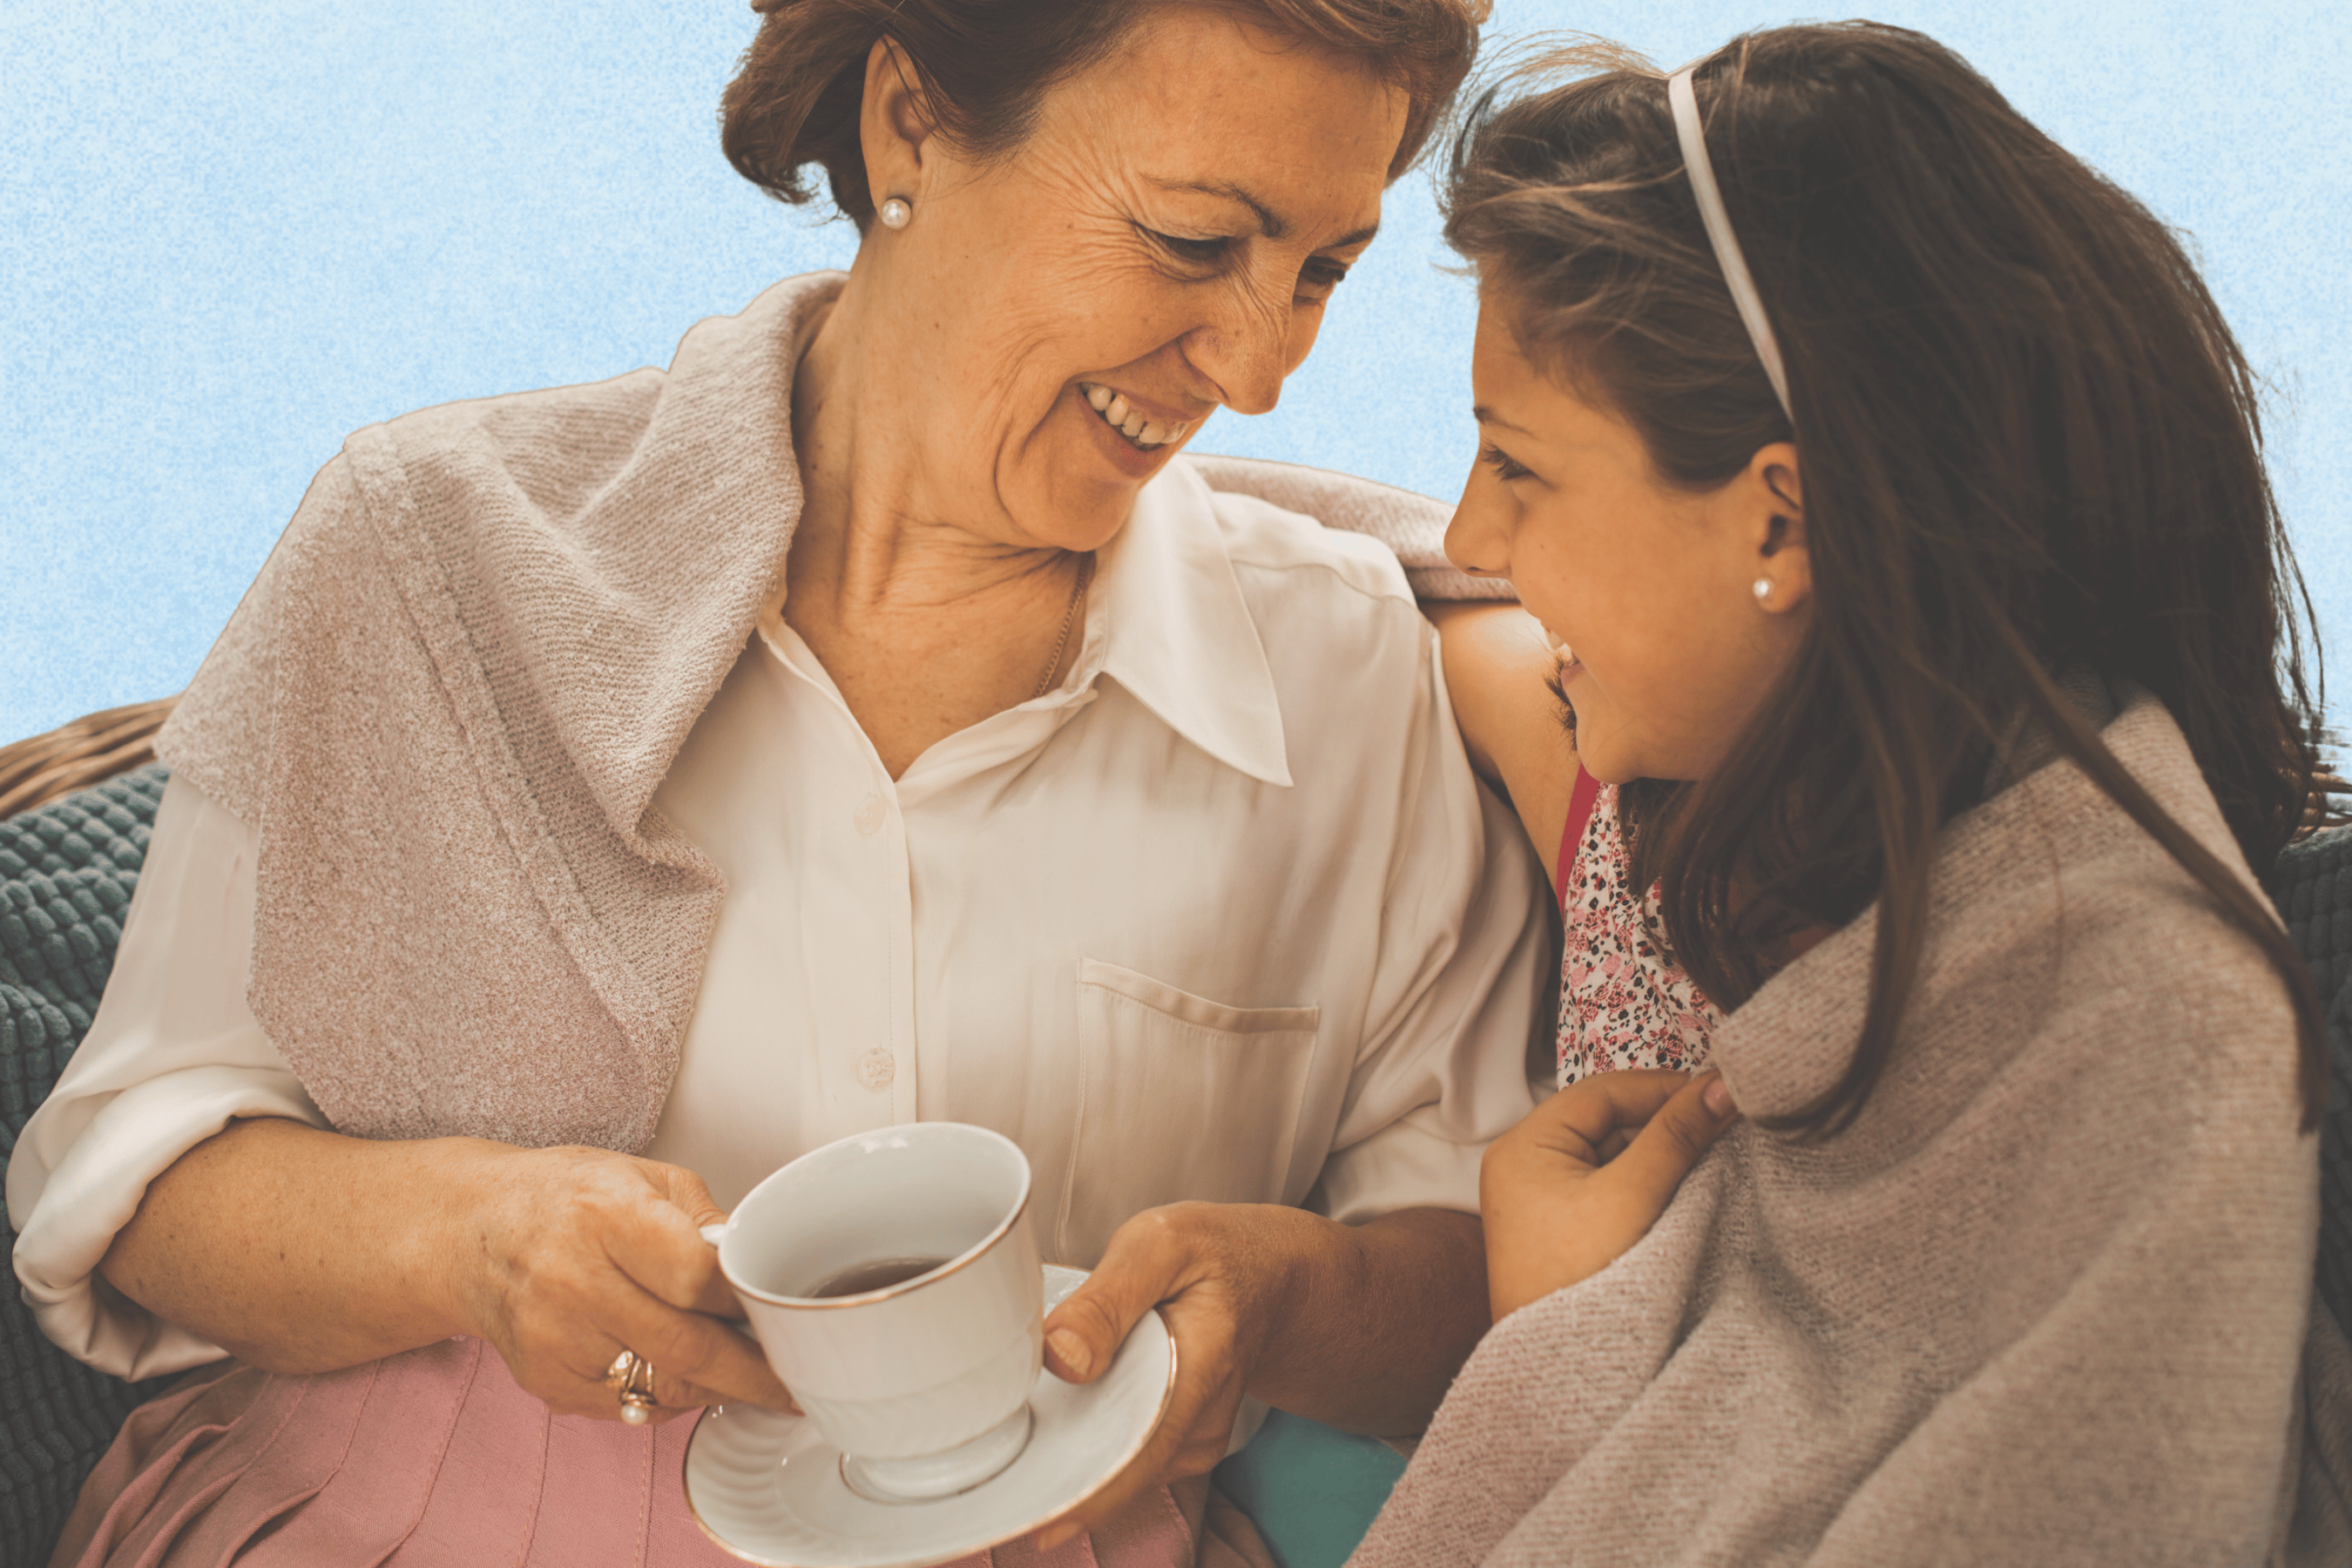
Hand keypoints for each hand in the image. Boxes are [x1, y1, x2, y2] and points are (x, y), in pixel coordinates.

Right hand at [441, 1142, 792, 1420]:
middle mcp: (575, 1280)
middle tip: (796, 1378)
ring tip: (748, 1375)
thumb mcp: (646, 1177)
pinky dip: (668, 1396)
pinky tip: (681, 1372)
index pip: (698, 1277)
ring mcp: (556, 1338)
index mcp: (608, 1214)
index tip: (783, 1311)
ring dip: (718, 1387)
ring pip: (663, 1386)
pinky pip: (629, 1406)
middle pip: (688, 1346)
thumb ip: (708, 1221)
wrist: (475, 1234)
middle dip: (754, 1371)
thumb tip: (759, 1266)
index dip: (749, 1301)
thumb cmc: (568, 1198)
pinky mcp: (546, 1380)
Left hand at [1030, 1202, 1306, 1549]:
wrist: (1269, 1276)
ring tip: (1014, 1445)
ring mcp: (1191, 1440)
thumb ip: (1109, 1297)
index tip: (1036, 1524)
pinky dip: (1084, 1446)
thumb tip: (1061, 1358)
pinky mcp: (1176, 1441)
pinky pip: (1123, 1456)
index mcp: (1199, 1371)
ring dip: (1066, 1463)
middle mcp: (1200, 1424)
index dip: (1086, 1498)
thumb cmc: (1213, 1254)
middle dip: (1055, 1482)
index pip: (1139, 1455)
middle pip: (1118, 1473)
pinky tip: (1051, 1427)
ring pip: (1117, 1468)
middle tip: (995, 1484)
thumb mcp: (1161, 1244)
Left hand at [1480, 1069, 1738, 1320]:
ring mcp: (1542, 1199)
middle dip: (1666, 1120)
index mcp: (1523, 1146)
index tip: (1719, 1092)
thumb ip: (1676, 1136)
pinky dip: (1650, 1181)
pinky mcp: (1564, 1228)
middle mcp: (1524, 1165)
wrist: (1562, 1368)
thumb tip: (1721, 1086)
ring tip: (1715, 1152)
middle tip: (1725, 1121)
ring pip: (1613, 1154)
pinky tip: (1689, 1185)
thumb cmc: (1578, 1280)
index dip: (1663, 1088)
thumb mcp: (1632, 1196)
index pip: (1602, 1092)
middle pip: (1607, 1120)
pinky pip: (1612, 1186)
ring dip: (1661, 1151)